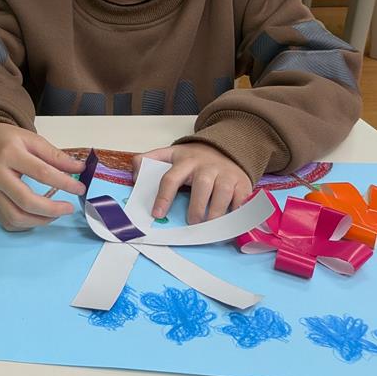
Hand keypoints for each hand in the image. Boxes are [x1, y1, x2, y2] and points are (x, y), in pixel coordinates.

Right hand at [0, 123, 85, 230]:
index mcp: (9, 154)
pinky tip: (38, 216)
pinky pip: (8, 222)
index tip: (80, 188)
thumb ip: (56, 156)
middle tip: (69, 208)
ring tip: (55, 214)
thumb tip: (79, 169)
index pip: (41, 173)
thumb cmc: (7, 140)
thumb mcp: (32, 140)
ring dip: (40, 220)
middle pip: (26, 201)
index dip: (64, 183)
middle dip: (53, 209)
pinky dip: (26, 225)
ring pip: (16, 217)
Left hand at [134, 143, 252, 223]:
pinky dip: (237, 212)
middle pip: (201, 186)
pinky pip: (241, 199)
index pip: (171, 178)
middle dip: (196, 207)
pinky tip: (230, 224)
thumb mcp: (170, 154)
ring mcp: (226, 174)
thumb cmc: (193, 158)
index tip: (157, 214)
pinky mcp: (242, 183)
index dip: (163, 197)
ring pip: (222, 193)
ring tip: (209, 226)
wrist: (225, 148)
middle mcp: (206, 167)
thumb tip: (134, 176)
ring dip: (216, 212)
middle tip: (192, 223)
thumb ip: (148, 160)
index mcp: (185, 161)